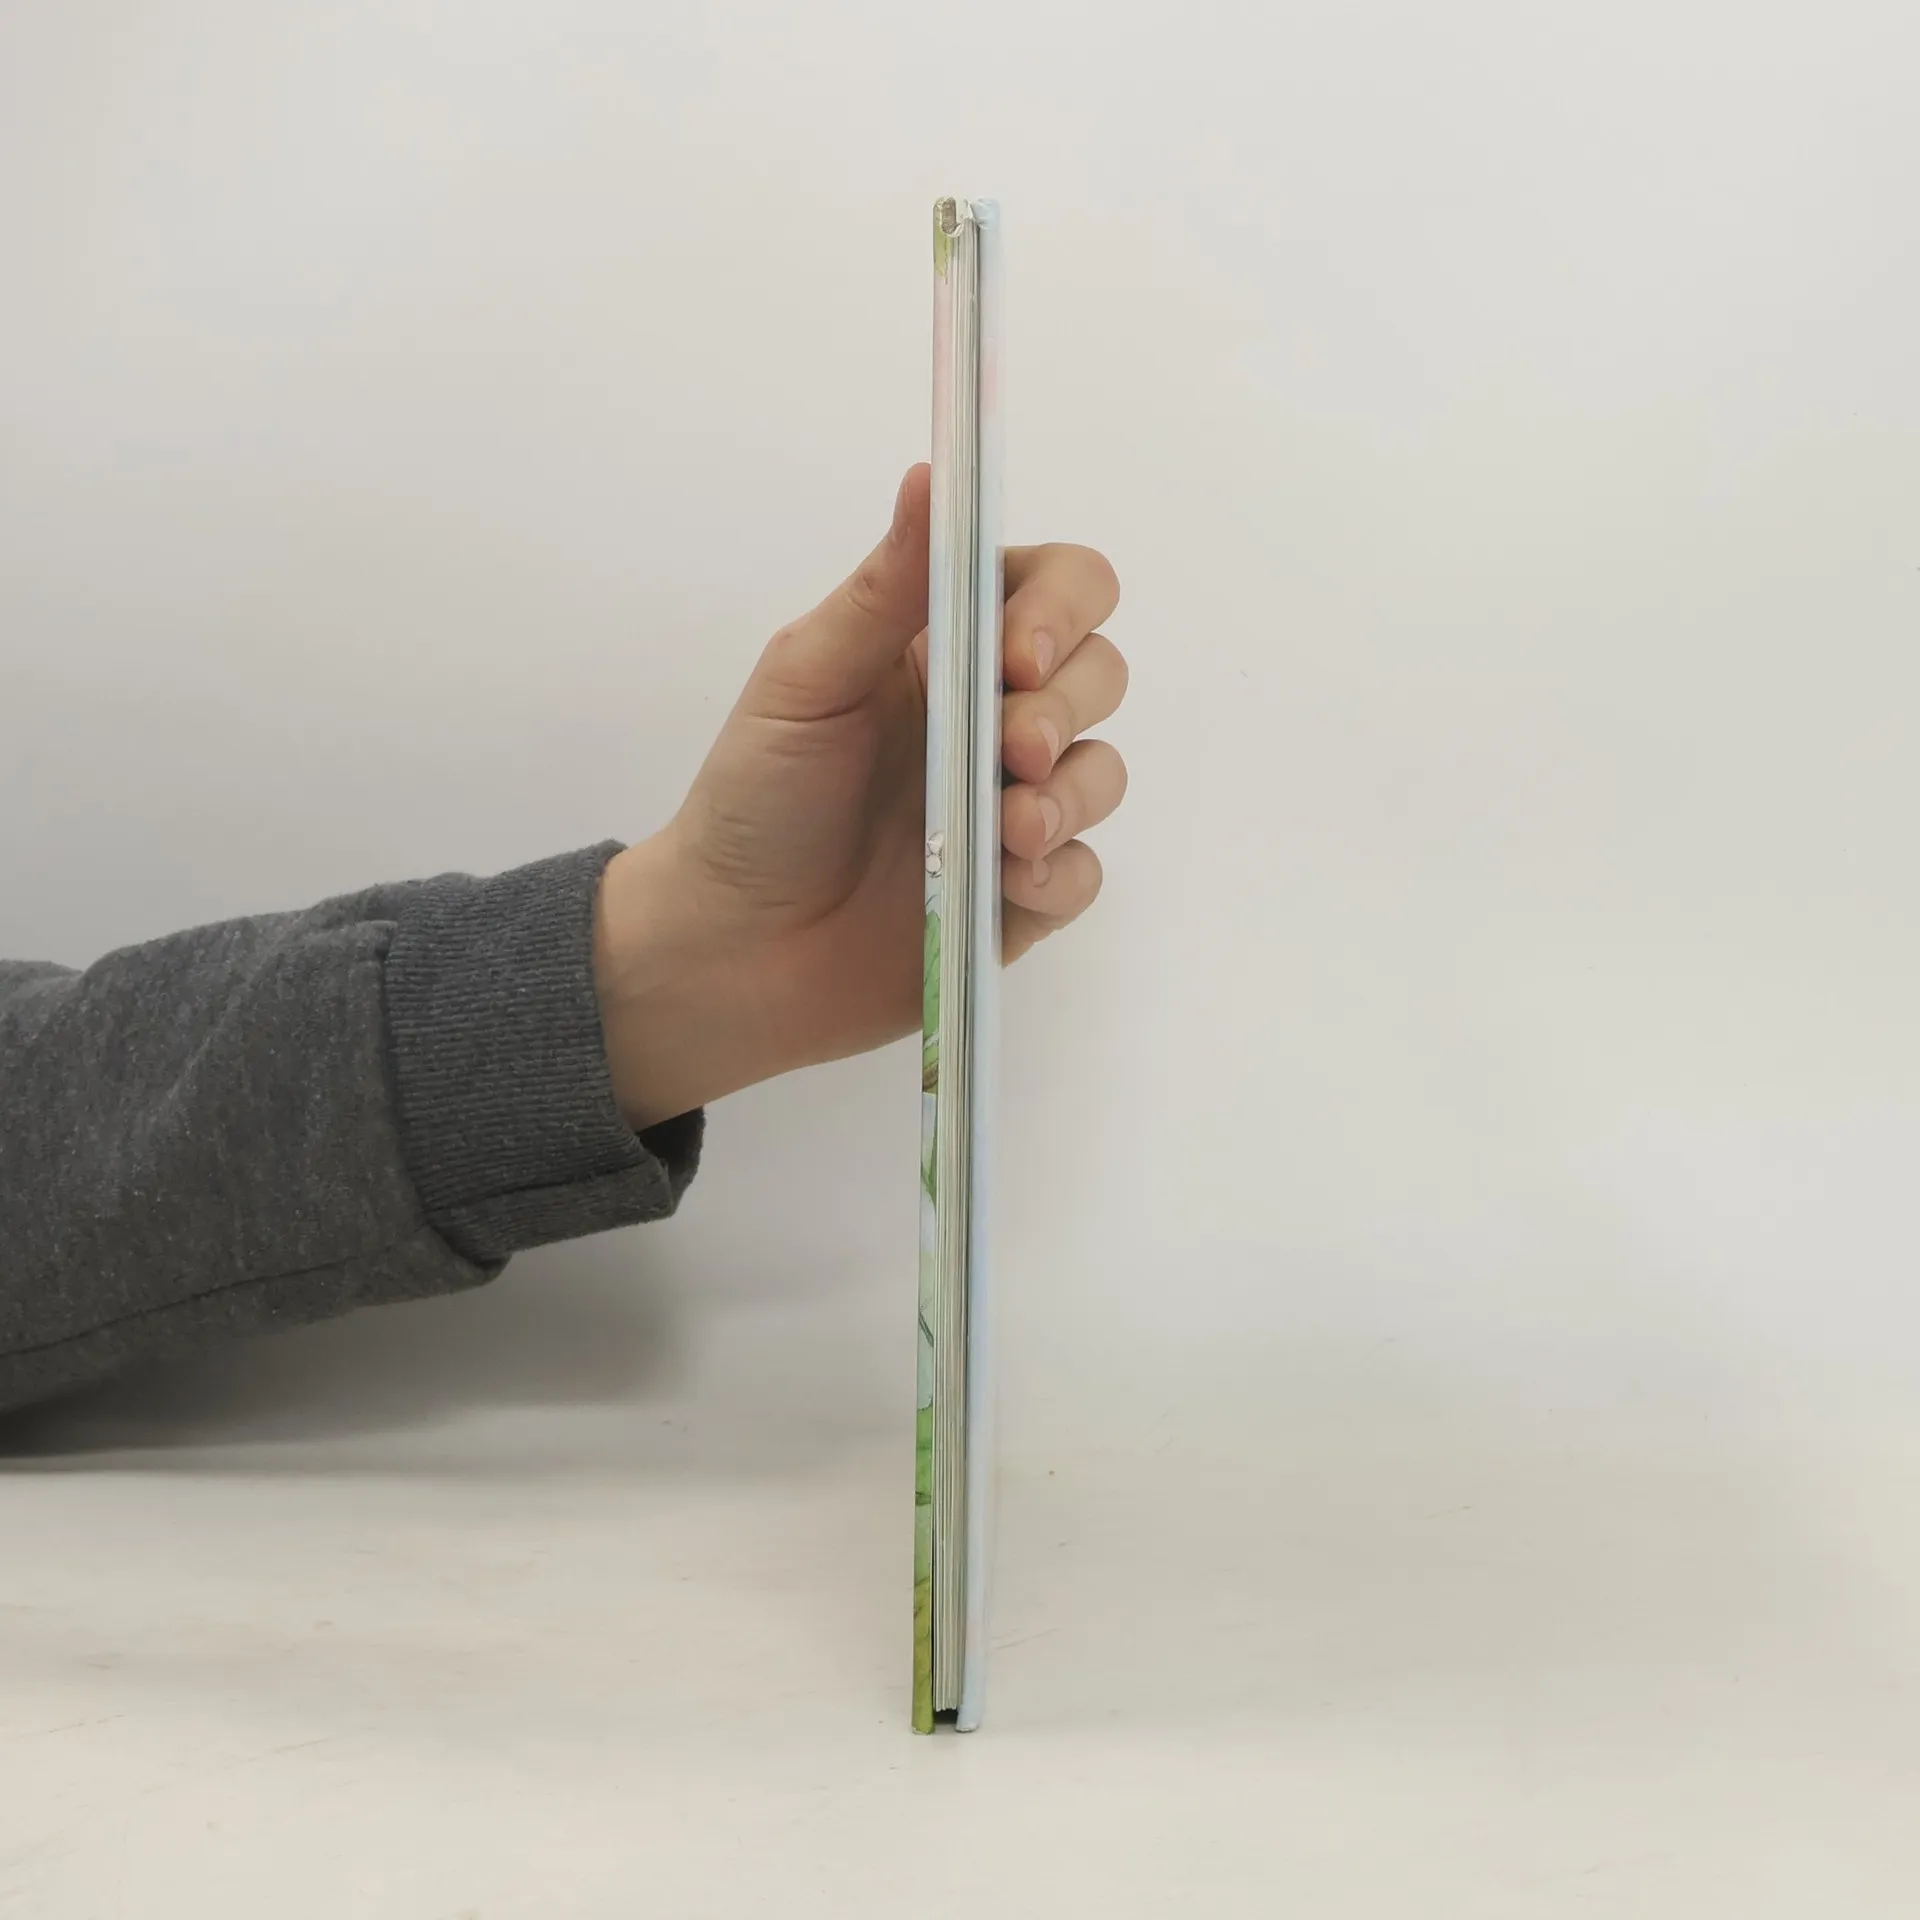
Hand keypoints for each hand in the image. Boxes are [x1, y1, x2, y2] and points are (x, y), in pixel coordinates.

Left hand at [594, 465, 1127, 1127]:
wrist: (730, 949)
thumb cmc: (754, 802)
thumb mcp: (804, 681)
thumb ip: (881, 589)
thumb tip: (934, 474)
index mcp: (945, 651)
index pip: (1056, 589)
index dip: (1062, 609)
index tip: (1019, 654)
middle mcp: (992, 721)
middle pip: (1099, 675)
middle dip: (1068, 706)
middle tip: (1012, 749)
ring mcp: (1012, 810)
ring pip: (1104, 773)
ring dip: (1072, 794)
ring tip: (1008, 831)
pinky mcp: (1019, 898)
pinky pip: (1083, 874)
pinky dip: (1059, 873)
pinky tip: (1008, 883)